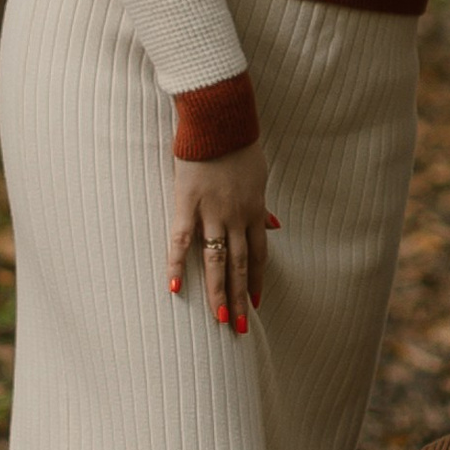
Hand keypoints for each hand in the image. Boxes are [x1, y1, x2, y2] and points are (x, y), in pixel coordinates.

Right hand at [169, 144, 277, 330]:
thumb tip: (276, 224)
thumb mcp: (260, 176)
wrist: (219, 121)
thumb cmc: (240, 144)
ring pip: (216, 261)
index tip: (255, 303)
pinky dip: (177, 264)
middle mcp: (236, 218)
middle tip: (239, 327)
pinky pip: (181, 240)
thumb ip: (263, 205)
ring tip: (219, 320)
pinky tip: (174, 287)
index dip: (255, 280)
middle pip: (240, 266)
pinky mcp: (187, 204)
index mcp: (254, 211)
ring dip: (218, 293)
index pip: (258, 255)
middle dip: (240, 298)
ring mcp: (211, 213)